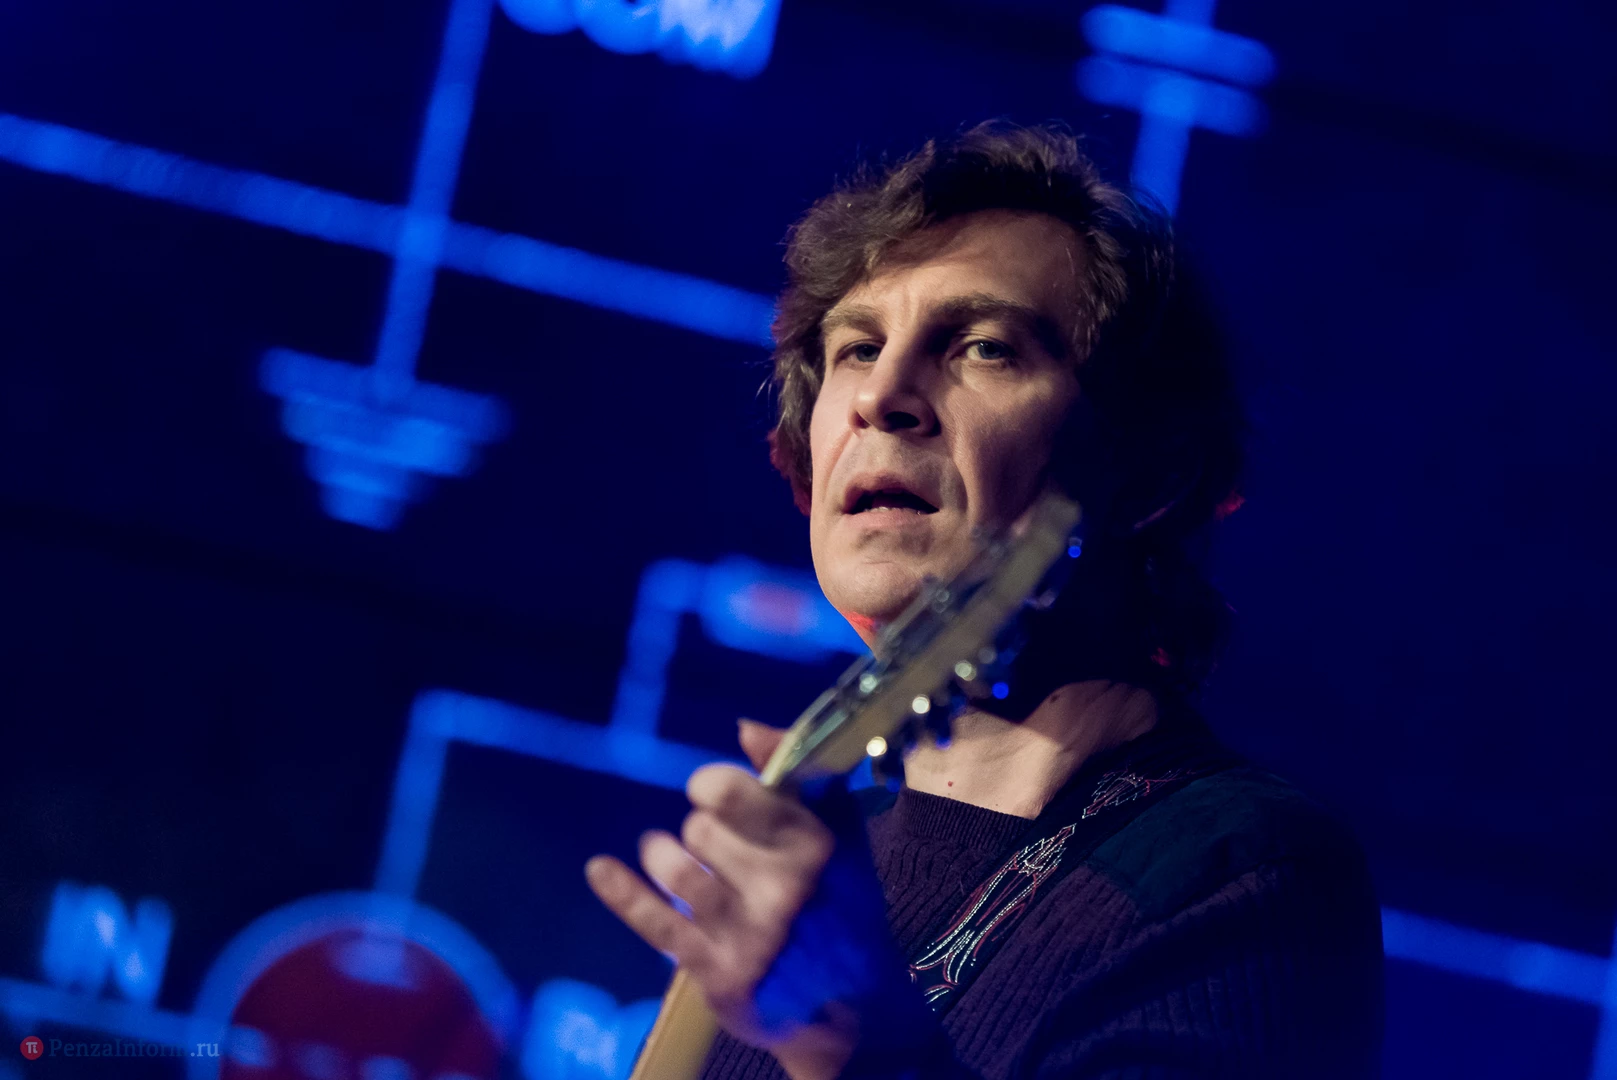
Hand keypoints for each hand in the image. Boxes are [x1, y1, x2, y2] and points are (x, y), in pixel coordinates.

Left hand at [585, 720, 857, 1079]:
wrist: (847, 1002)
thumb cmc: (834, 898)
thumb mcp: (832, 830)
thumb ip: (794, 772)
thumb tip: (745, 729)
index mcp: (813, 845)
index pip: (736, 793)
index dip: (711, 787)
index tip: (710, 795)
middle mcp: (784, 889)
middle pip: (701, 830)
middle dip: (701, 831)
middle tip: (714, 846)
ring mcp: (750, 934)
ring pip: (678, 871)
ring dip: (664, 857)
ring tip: (667, 856)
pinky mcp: (719, 973)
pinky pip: (658, 924)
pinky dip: (623, 893)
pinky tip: (599, 869)